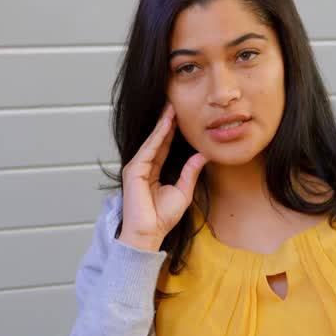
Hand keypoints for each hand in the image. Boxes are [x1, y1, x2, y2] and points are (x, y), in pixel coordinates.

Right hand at [118, 104, 207, 251]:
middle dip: (167, 121)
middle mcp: (143, 167)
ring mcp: (137, 167)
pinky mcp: (134, 170)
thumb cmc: (162, 218)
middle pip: (158, 140)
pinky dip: (158, 135)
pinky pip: (149, 149)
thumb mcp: (183, 191)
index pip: (165, 146)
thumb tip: (202, 155)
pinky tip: (166, 124)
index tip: (182, 115)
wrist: (149, 233)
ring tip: (172, 107)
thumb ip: (190, 172)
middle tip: (176, 102)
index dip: (173, 131)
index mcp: (154, 172)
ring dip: (163, 123)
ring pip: (153, 141)